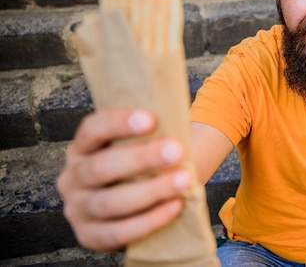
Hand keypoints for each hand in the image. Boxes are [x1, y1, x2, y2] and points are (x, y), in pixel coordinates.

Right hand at [56, 108, 190, 251]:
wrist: (141, 201)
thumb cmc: (143, 166)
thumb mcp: (139, 146)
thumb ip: (148, 136)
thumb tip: (174, 126)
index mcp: (81, 148)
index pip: (92, 130)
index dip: (119, 123)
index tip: (151, 119)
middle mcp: (72, 178)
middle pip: (100, 167)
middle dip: (141, 158)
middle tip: (177, 150)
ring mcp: (78, 209)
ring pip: (109, 202)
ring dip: (150, 191)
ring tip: (183, 180)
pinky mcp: (89, 236)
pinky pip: (117, 232)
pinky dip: (148, 220)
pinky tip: (175, 206)